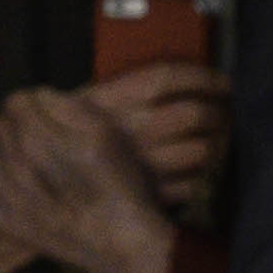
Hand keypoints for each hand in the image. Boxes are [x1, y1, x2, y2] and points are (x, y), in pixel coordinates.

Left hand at [0, 87, 175, 272]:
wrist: (122, 245)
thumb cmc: (120, 186)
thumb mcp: (107, 134)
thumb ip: (68, 107)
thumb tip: (38, 98)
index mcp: (45, 142)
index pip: (18, 102)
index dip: (34, 103)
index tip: (49, 113)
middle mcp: (21, 168)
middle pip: (1, 125)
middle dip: (19, 125)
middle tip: (45, 137)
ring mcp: (8, 197)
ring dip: (8, 149)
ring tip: (35, 161)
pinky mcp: (5, 218)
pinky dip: (0, 175)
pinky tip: (22, 182)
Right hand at [82, 60, 231, 214]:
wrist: (48, 178)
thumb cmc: (78, 137)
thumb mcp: (93, 104)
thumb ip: (130, 90)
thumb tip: (190, 82)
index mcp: (113, 100)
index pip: (166, 78)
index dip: (202, 78)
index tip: (223, 83)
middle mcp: (130, 130)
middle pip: (195, 114)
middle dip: (219, 112)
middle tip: (224, 114)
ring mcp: (142, 164)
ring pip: (202, 150)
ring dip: (220, 145)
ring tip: (220, 141)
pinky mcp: (150, 195)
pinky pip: (196, 184)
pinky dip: (208, 177)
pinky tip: (205, 171)